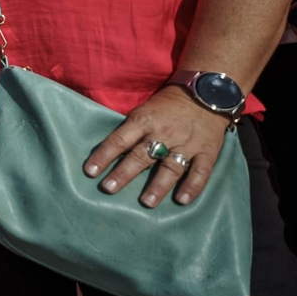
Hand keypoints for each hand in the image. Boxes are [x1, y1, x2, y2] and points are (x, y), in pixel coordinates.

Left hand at [83, 86, 234, 206]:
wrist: (206, 93)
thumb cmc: (168, 105)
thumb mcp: (144, 110)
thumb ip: (131, 130)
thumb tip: (111, 151)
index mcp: (144, 121)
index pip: (119, 140)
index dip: (103, 156)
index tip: (90, 172)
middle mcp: (163, 133)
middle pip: (141, 155)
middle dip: (124, 173)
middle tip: (109, 188)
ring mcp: (186, 144)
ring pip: (170, 167)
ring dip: (158, 186)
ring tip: (146, 202)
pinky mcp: (207, 152)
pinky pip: (200, 171)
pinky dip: (192, 186)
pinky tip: (182, 200)